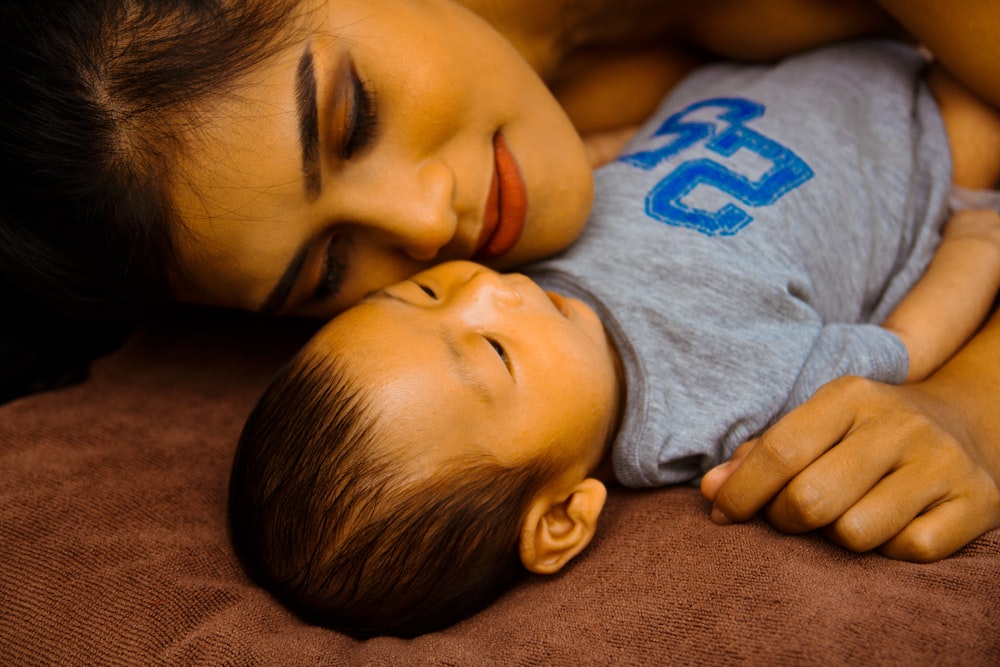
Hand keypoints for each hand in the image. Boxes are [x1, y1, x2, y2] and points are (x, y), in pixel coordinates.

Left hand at [701, 374, 999, 561]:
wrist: (965, 422)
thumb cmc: (864, 433)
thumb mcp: (815, 424)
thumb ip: (759, 455)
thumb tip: (710, 489)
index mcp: (849, 396)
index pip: (780, 452)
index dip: (741, 492)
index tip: (722, 513)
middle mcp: (898, 424)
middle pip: (810, 499)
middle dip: (783, 520)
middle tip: (787, 517)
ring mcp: (941, 462)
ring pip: (855, 533)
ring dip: (837, 537)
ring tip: (843, 516)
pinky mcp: (977, 501)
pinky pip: (910, 550)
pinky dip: (890, 549)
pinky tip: (891, 524)